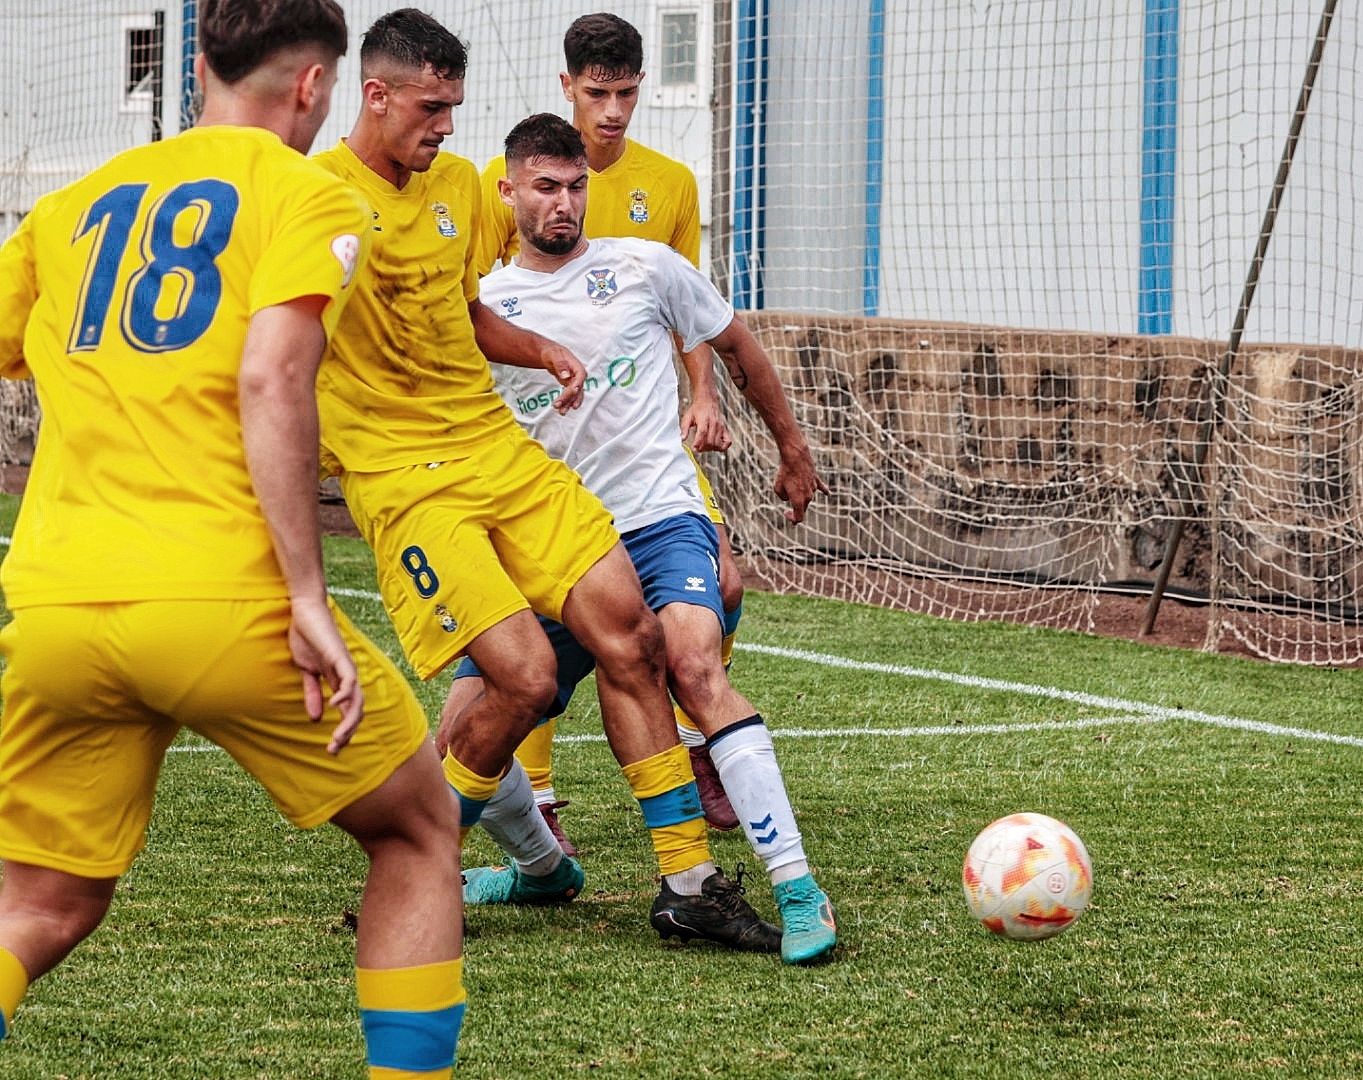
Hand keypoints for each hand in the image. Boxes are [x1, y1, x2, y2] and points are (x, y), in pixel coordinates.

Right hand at [286, 595, 363, 753]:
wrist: (305, 611)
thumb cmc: (307, 637)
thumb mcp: (306, 671)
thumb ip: (312, 692)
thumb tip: (315, 718)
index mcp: (338, 680)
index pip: (348, 711)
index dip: (344, 730)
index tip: (333, 748)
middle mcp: (347, 676)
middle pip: (357, 710)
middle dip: (347, 732)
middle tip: (335, 750)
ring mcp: (345, 666)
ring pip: (356, 699)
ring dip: (348, 721)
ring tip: (338, 737)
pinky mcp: (339, 656)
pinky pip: (348, 678)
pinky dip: (345, 693)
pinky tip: (335, 705)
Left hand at [542, 343, 586, 411]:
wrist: (551, 355)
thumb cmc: (553, 353)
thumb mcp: (554, 355)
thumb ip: (560, 365)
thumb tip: (566, 375)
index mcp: (577, 366)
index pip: (581, 376)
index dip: (577, 385)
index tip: (572, 391)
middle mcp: (578, 376)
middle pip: (577, 388)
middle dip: (568, 398)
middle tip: (558, 405)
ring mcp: (575, 382)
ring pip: (575, 395)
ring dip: (568, 404)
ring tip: (561, 412)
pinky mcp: (570, 387)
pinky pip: (571, 396)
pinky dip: (567, 403)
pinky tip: (562, 409)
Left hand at [681, 396, 731, 452]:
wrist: (707, 401)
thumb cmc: (697, 409)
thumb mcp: (687, 417)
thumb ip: (684, 428)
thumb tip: (682, 438)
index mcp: (704, 420)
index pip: (702, 433)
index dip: (698, 442)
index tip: (694, 447)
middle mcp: (714, 424)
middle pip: (710, 441)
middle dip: (703, 448)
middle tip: (697, 448)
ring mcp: (721, 427)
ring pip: (718, 444)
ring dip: (710, 449)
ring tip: (704, 447)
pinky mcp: (725, 429)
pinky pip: (728, 442)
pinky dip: (723, 447)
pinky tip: (715, 446)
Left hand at [773, 443, 828, 524]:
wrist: (795, 457)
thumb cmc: (785, 472)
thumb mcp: (777, 488)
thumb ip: (783, 497)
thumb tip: (789, 497)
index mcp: (799, 501)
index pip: (799, 518)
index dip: (792, 519)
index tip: (786, 513)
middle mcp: (809, 496)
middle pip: (803, 508)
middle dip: (796, 510)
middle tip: (787, 510)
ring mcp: (813, 487)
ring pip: (808, 496)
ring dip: (801, 496)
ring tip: (791, 485)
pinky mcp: (816, 479)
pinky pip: (821, 487)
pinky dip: (823, 490)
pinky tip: (827, 493)